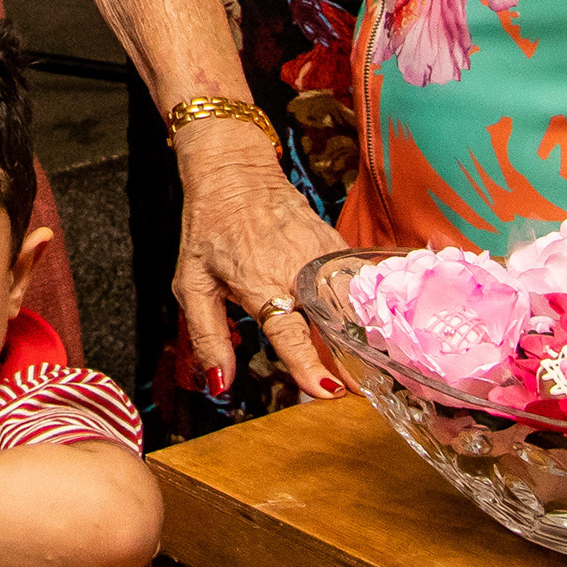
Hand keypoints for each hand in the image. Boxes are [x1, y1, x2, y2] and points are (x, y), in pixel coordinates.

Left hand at [169, 124, 346, 398]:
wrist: (235, 172)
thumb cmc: (208, 230)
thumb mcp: (191, 283)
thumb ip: (207, 336)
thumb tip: (219, 384)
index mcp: (258, 282)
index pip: (288, 331)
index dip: (308, 364)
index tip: (327, 391)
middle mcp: (295, 269)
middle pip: (331, 322)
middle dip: (348, 360)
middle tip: (362, 393)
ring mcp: (320, 254)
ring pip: (351, 304)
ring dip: (362, 337)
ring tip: (376, 371)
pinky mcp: (335, 244)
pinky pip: (356, 283)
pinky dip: (365, 309)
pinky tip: (373, 334)